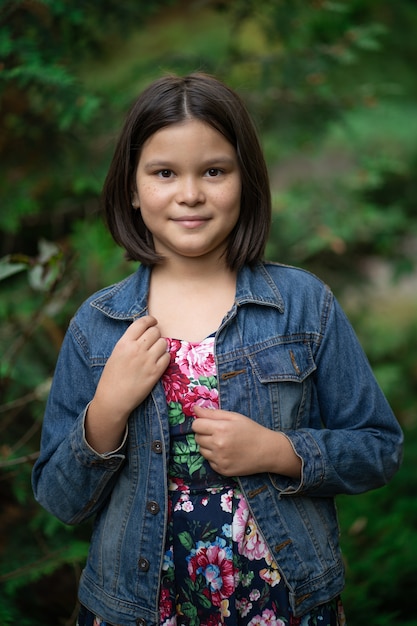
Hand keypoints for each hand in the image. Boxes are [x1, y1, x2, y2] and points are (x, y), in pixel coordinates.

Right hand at [86, 316, 169, 452]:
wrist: (114, 399)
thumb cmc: (111, 378)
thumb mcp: (116, 354)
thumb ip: (129, 343)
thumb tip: (144, 334)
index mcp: (124, 343)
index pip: (142, 322)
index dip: (150, 320)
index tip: (153, 322)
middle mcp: (137, 349)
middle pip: (155, 331)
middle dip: (156, 334)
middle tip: (153, 341)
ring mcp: (148, 360)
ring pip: (163, 343)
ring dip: (161, 346)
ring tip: (155, 352)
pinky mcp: (156, 372)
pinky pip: (167, 357)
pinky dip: (165, 357)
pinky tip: (158, 362)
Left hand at [192, 406, 301, 477]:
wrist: (267, 451)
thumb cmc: (251, 430)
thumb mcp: (234, 417)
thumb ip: (213, 413)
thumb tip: (195, 408)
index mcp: (220, 429)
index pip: (196, 425)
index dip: (201, 423)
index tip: (210, 424)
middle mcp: (218, 445)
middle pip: (197, 438)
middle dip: (204, 434)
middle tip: (219, 433)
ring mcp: (219, 460)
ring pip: (201, 450)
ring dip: (208, 446)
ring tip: (224, 443)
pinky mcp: (222, 470)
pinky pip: (209, 461)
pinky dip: (214, 457)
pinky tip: (227, 453)